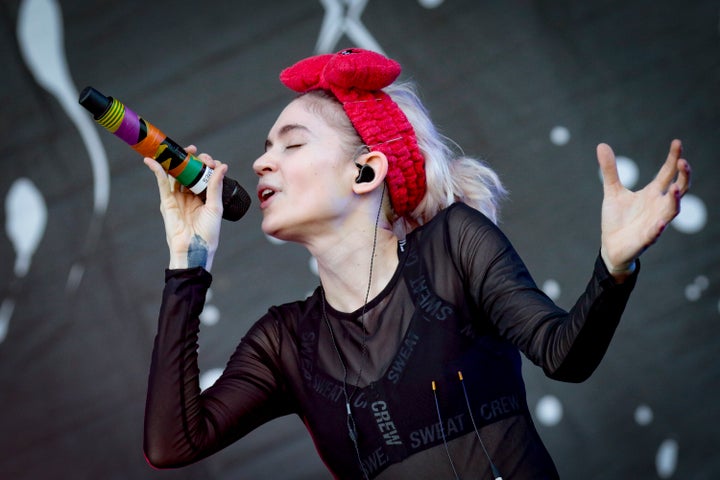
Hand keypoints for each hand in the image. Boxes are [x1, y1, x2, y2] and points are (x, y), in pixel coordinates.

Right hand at [144, 145, 225, 270]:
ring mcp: (177, 197)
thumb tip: (222, 166)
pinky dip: (157, 170)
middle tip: (197, 154)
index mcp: (204, 196)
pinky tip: (153, 160)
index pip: (203, 174)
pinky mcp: (167, 201)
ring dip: (177, 161)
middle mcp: (190, 195)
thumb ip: (216, 186)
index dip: (206, 164)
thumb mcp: (215, 207)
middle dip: (192, 159)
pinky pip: (161, 183)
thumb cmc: (208, 233)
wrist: (195, 248)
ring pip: (175, 174)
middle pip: (189, 171)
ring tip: (182, 151)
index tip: (212, 162)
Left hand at [598, 139, 690, 280]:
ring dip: (674, 200)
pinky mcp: (646, 238)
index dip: (673, 158)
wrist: (611, 246)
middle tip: (684, 162)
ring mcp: (654, 222)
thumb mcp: (612, 191)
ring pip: (671, 210)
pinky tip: (660, 223)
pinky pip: (655, 233)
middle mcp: (658, 206)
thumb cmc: (617, 219)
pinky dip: (658, 228)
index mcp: (651, 194)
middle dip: (683, 176)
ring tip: (675, 188)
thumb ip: (609, 170)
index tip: (677, 142)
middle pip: (678, 189)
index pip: (667, 173)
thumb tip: (601, 144)